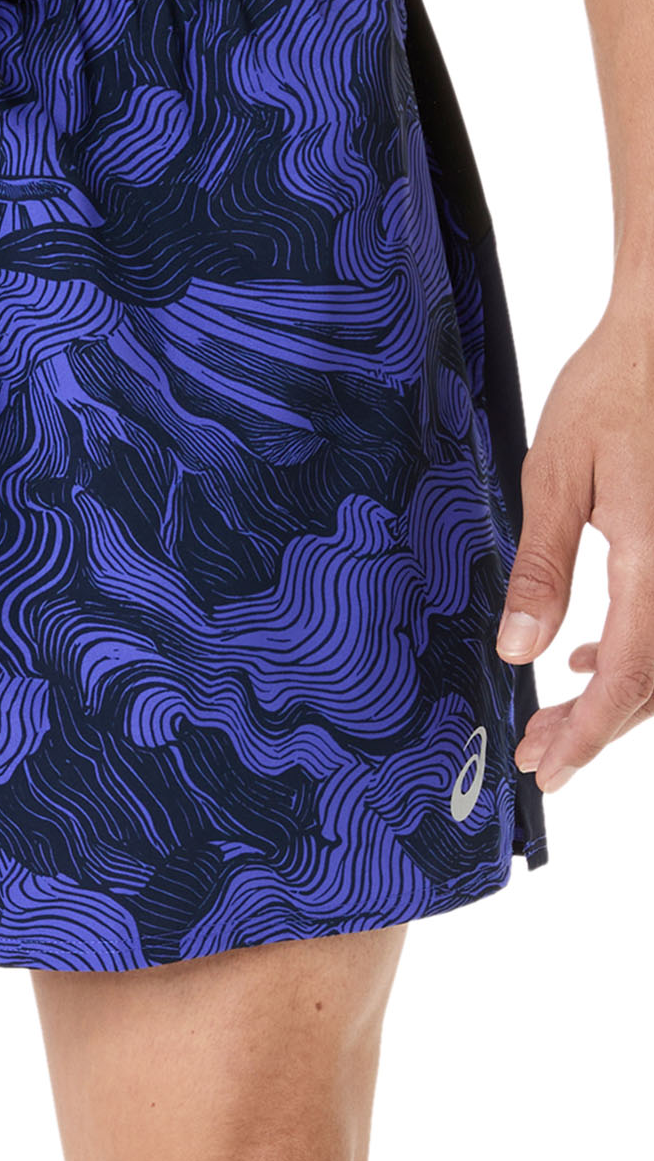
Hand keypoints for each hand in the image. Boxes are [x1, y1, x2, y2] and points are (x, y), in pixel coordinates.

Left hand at [502, 289, 653, 791]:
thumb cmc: (613, 393)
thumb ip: (544, 568)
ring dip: (614, 697)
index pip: (629, 676)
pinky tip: (586, 659)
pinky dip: (633, 655)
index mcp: (653, 557)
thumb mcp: (556, 478)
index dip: (590, 733)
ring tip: (555, 722)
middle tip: (540, 757)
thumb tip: (520, 650)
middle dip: (597, 729)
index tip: (549, 767)